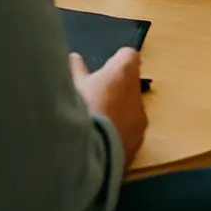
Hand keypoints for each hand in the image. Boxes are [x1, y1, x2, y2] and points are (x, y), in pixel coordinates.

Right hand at [70, 46, 146, 165]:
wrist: (86, 154)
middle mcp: (137, 94)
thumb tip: (73, 59)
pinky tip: (98, 142)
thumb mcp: (71, 86)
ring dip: (116, 115)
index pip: (128, 56)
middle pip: (129, 86)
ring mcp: (139, 121)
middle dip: (114, 92)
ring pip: (130, 112)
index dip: (114, 63)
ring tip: (93, 125)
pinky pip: (128, 134)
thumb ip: (75, 70)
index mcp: (124, 72)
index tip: (101, 72)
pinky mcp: (136, 145)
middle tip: (92, 101)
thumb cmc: (78, 109)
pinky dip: (116, 136)